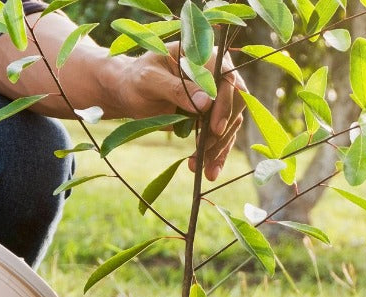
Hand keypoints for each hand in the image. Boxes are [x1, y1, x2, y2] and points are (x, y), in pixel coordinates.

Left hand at [112, 42, 245, 180]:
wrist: (130, 91)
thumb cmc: (136, 79)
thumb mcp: (150, 80)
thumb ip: (177, 89)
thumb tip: (207, 103)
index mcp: (204, 56)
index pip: (227, 80)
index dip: (225, 104)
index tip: (215, 129)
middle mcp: (217, 74)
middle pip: (235, 104)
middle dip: (222, 132)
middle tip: (204, 153)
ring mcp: (218, 96)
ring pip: (231, 123)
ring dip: (219, 149)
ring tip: (204, 170)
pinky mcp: (213, 115)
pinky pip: (222, 136)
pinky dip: (217, 155)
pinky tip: (209, 171)